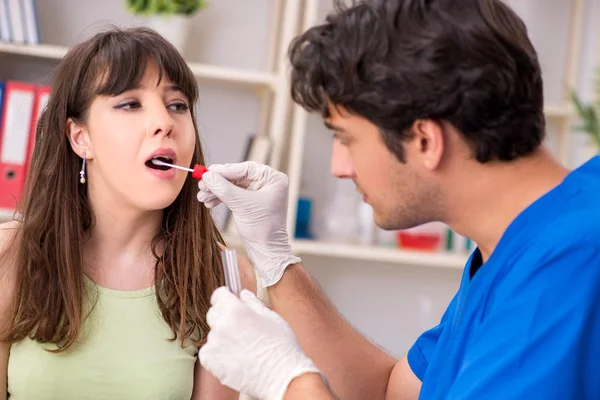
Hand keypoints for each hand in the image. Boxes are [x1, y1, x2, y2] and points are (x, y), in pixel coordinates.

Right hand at [197, 162, 300, 285]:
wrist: (266, 250)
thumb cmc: (262, 228)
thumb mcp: (241, 205)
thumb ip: (224, 188)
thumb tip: (208, 176)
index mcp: (273, 179)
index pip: (246, 169)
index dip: (225, 170)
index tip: (208, 172)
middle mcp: (267, 182)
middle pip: (237, 176)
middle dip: (218, 182)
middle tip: (202, 184)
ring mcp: (259, 191)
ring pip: (233, 185)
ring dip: (217, 190)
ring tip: (202, 196)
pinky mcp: (251, 200)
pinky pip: (233, 194)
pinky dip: (221, 197)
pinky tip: (209, 202)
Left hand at [199, 287, 324, 399]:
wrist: (282, 377)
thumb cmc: (282, 347)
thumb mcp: (272, 317)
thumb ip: (253, 303)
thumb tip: (244, 295)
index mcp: (236, 310)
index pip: (219, 295)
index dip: (226, 298)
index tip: (230, 302)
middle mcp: (221, 325)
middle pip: (214, 314)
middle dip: (224, 317)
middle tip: (242, 328)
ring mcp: (215, 344)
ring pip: (213, 334)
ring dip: (223, 337)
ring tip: (243, 346)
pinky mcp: (211, 362)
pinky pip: (208, 351)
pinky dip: (217, 353)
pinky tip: (235, 357)